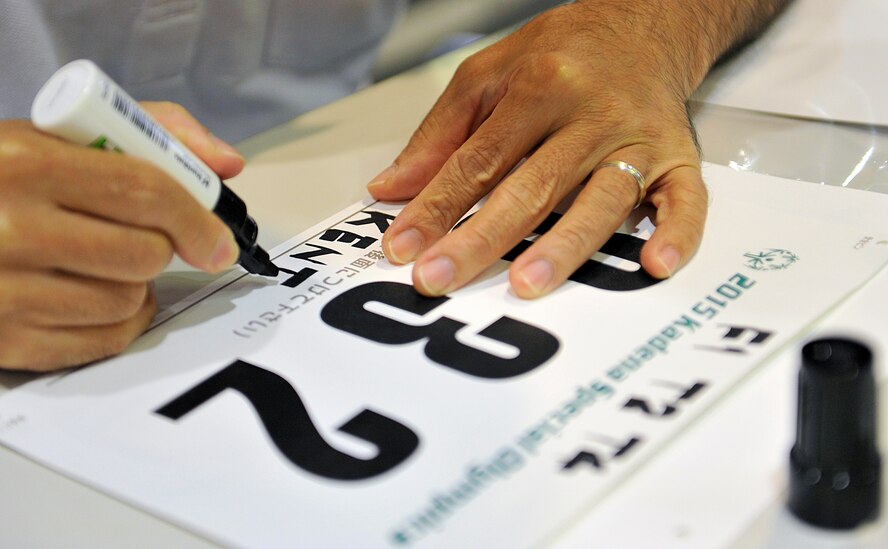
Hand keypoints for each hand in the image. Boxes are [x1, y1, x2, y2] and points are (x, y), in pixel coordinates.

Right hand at [0, 102, 244, 370]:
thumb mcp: (55, 136)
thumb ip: (149, 132)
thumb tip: (226, 163)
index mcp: (23, 163)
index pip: (144, 192)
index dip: (197, 218)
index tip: (219, 240)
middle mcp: (7, 227)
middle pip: (143, 253)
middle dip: (159, 247)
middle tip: (140, 237)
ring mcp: (1, 291)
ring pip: (128, 299)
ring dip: (136, 285)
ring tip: (104, 262)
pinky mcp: (3, 342)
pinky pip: (102, 341)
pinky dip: (116, 323)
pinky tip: (92, 296)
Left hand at [367, 1, 710, 297]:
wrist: (643, 25)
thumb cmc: (561, 55)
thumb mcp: (486, 75)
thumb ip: (439, 134)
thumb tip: (391, 189)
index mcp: (538, 87)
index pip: (478, 160)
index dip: (436, 207)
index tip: (402, 247)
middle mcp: (590, 115)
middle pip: (530, 188)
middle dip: (480, 238)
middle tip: (439, 278)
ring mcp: (637, 139)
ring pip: (599, 201)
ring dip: (564, 246)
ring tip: (526, 285)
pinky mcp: (678, 158)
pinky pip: (685, 200)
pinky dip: (678, 234)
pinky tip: (656, 266)